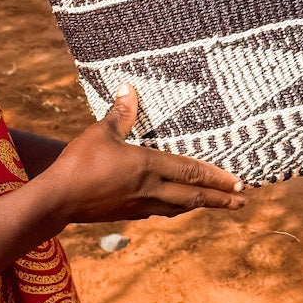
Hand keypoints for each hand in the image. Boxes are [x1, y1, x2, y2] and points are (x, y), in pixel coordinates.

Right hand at [34, 88, 245, 226]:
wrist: (58, 200)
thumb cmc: (79, 163)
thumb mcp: (100, 133)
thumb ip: (120, 114)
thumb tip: (129, 88)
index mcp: (147, 167)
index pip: (191, 172)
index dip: (217, 177)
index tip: (239, 182)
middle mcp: (150, 190)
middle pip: (193, 196)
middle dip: (221, 199)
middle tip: (244, 200)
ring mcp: (140, 205)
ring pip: (180, 208)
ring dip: (202, 205)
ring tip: (218, 204)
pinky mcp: (128, 214)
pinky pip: (161, 211)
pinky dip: (177, 209)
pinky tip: (178, 208)